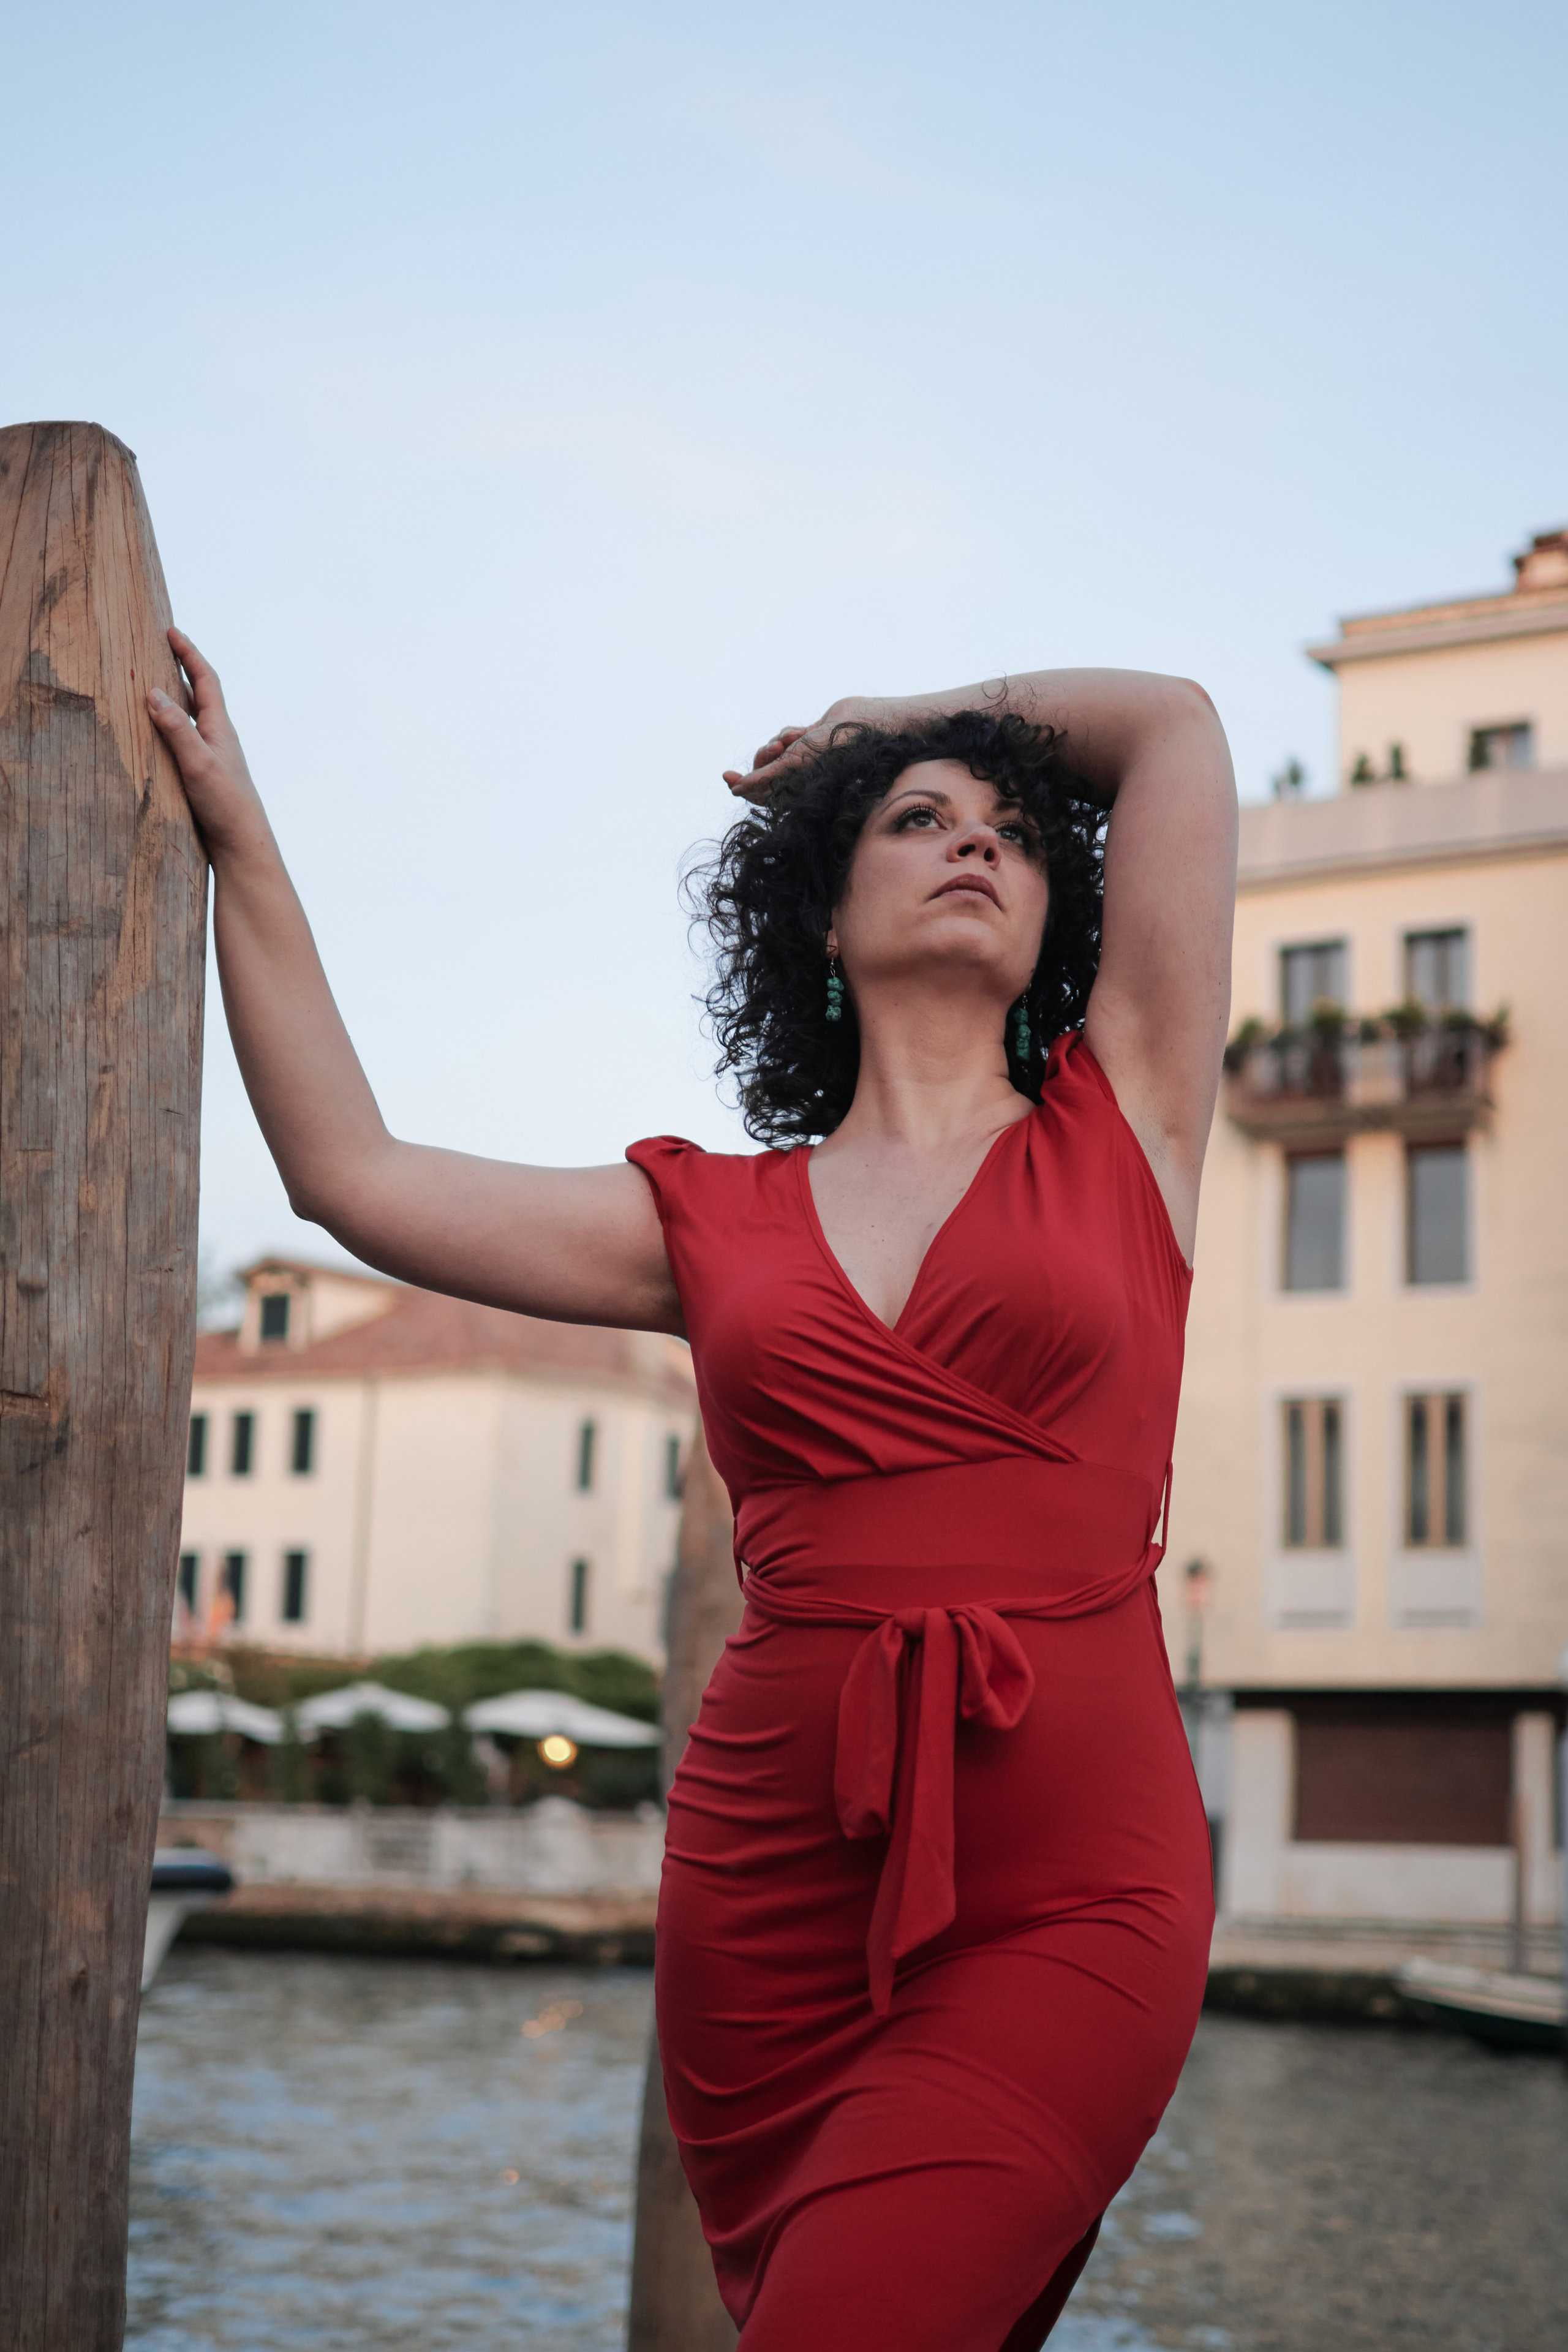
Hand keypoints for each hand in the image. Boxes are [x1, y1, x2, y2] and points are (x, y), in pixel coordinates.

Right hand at [147, 628, 271, 861]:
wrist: (241, 845)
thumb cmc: (226, 804)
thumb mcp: (198, 762)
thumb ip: (177, 728)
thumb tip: (153, 692)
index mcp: (220, 727)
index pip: (205, 679)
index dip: (188, 654)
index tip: (171, 632)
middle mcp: (217, 737)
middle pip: (198, 693)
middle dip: (179, 669)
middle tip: (158, 649)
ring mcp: (210, 756)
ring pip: (189, 718)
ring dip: (172, 698)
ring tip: (149, 684)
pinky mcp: (202, 775)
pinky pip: (182, 740)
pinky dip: (168, 728)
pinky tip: (153, 735)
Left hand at [722, 696, 906, 802]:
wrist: (859, 723)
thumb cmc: (831, 747)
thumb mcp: (792, 763)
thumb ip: (763, 778)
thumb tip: (736, 790)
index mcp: (794, 790)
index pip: (759, 794)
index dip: (741, 785)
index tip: (726, 776)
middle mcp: (795, 777)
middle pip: (762, 769)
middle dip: (765, 756)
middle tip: (775, 748)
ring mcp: (799, 759)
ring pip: (771, 751)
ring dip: (778, 741)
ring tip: (794, 737)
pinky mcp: (804, 741)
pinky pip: (783, 737)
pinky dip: (788, 732)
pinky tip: (802, 729)